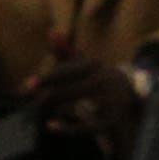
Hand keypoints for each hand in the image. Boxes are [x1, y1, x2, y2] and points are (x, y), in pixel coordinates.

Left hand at [25, 56, 146, 148]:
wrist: (130, 92)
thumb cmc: (98, 76)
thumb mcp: (84, 64)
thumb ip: (66, 52)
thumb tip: (51, 32)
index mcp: (93, 66)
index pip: (67, 71)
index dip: (47, 78)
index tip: (29, 84)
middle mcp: (101, 81)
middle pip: (69, 89)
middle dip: (48, 94)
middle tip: (29, 99)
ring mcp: (106, 101)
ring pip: (74, 105)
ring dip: (55, 107)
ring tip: (40, 107)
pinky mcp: (107, 121)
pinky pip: (84, 127)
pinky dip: (66, 127)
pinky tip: (50, 125)